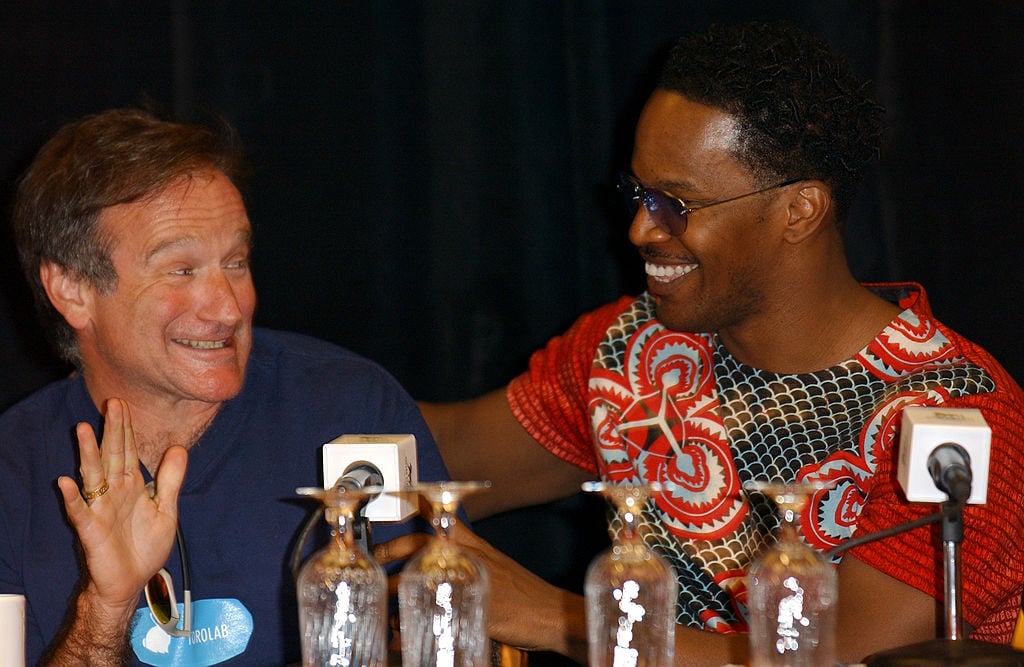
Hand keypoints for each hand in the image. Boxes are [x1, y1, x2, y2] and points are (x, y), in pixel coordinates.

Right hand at [55, 398, 187, 609]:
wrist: (131, 582)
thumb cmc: (145, 547)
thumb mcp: (166, 510)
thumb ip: (170, 480)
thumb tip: (178, 448)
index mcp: (133, 486)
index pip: (129, 451)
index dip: (127, 428)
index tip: (123, 404)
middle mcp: (114, 492)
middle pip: (112, 455)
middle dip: (112, 430)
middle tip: (112, 403)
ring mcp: (100, 509)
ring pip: (92, 476)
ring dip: (87, 454)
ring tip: (82, 430)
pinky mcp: (90, 530)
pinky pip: (79, 512)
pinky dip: (72, 498)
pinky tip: (65, 483)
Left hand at [375, 516, 587, 659]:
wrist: (550, 612)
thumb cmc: (524, 592)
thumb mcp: (495, 565)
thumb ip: (469, 559)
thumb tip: (439, 565)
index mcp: (474, 544)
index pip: (442, 515)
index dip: (418, 503)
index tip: (397, 498)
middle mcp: (468, 556)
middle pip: (421, 541)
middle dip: (392, 548)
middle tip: (375, 556)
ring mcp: (466, 578)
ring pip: (418, 573)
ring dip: (393, 586)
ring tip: (380, 599)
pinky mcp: (468, 605)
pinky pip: (428, 610)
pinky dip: (408, 623)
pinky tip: (398, 632)